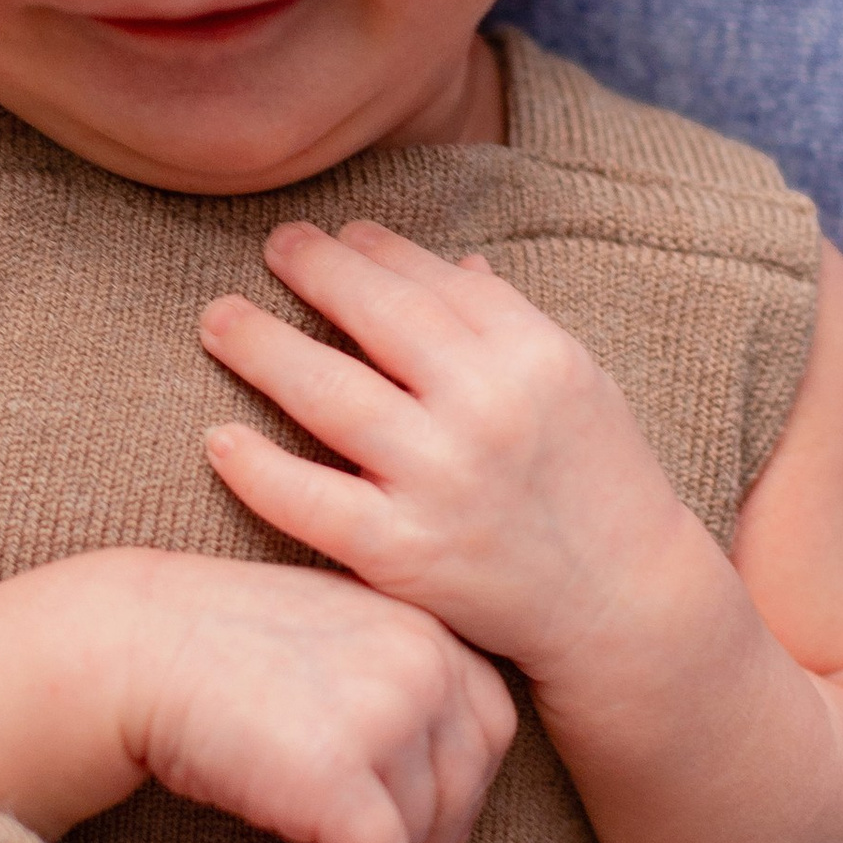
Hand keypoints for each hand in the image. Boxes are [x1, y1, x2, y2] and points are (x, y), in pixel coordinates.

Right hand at [113, 554, 514, 842]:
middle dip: (427, 839)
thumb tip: (430, 790)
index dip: (462, 784)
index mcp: (422, 622)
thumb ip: (390, 682)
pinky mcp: (337, 779)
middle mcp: (419, 662)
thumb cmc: (215, 648)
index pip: (489, 723)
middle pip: (464, 785)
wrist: (127, 649)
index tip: (417, 818)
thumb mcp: (331, 636)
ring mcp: (383, 717)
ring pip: (421, 831)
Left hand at [201, 222, 692, 689]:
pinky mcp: (404, 553)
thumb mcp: (579, 386)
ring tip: (219, 319)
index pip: (437, 281)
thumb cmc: (597, 486)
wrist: (623, 606)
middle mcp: (486, 410)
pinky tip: (219, 440)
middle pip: (377, 317)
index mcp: (534, 357)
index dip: (377, 250)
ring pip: (329, 395)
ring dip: (263, 348)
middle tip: (270, 247)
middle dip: (316, 271)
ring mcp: (441, 481)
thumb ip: (512, 325)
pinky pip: (310, 501)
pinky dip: (257, 468)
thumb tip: (454, 263)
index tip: (338, 235)